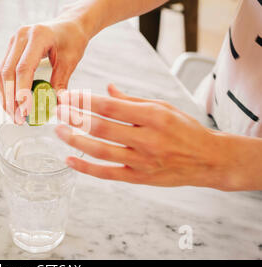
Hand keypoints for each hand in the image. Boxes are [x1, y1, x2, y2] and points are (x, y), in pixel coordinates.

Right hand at [0, 17, 88, 122]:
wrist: (69, 24)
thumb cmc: (72, 39)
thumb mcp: (71, 60)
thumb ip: (61, 81)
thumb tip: (55, 105)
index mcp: (37, 36)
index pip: (23, 68)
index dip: (21, 92)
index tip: (25, 111)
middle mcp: (20, 36)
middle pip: (7, 72)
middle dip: (10, 98)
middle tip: (17, 119)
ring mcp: (13, 42)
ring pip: (1, 73)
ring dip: (5, 96)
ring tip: (13, 115)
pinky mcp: (11, 49)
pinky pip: (3, 71)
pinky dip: (5, 89)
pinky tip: (11, 103)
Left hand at [55, 84, 248, 190]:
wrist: (208, 159)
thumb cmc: (184, 129)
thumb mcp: (162, 107)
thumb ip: (131, 100)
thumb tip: (106, 88)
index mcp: (153, 116)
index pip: (110, 106)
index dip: (84, 100)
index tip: (67, 95)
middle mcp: (147, 139)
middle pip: (101, 127)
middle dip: (74, 117)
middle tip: (57, 111)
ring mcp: (142, 161)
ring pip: (100, 151)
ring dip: (75, 140)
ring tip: (59, 131)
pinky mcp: (139, 177)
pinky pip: (107, 174)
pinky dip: (86, 167)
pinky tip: (69, 160)